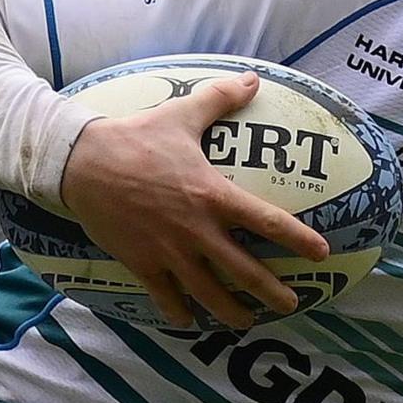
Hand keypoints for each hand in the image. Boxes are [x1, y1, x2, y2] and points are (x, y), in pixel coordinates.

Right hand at [56, 71, 328, 328]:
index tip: (321, 254)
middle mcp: (197, 230)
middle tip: (291, 304)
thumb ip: (220, 99)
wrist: (80, 163)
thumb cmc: (134, 137)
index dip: (299, 240)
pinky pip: (167, 299)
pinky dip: (180, 314)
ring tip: (247, 324)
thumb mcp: (181, 114)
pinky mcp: (142, 264)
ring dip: (232, 314)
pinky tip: (190, 322)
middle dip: (272, 293)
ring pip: (209, 295)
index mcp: (213, 195)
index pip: (268, 222)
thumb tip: (252, 78)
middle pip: (245, 273)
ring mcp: (170, 252)